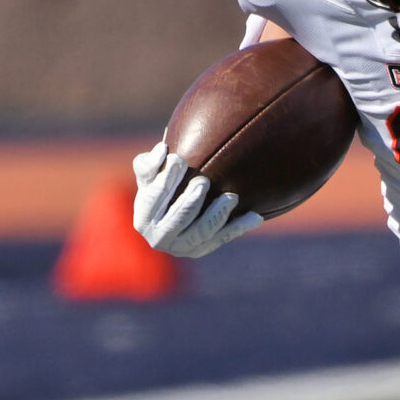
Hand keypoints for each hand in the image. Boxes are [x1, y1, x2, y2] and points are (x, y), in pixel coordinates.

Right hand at [130, 140, 264, 258]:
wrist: (174, 213)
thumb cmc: (160, 185)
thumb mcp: (149, 175)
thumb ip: (149, 163)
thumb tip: (163, 150)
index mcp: (143, 219)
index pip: (153, 199)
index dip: (165, 179)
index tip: (178, 158)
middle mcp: (159, 238)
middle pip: (177, 220)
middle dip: (190, 201)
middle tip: (203, 181)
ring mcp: (182, 248)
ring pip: (202, 233)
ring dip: (217, 216)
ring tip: (231, 196)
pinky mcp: (202, 250)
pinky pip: (222, 239)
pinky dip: (239, 227)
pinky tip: (256, 216)